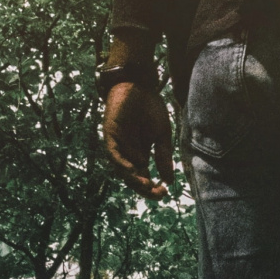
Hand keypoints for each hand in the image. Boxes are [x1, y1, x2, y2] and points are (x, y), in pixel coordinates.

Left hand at [103, 80, 174, 199]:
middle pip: (133, 177)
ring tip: (146, 185)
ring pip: (122, 169)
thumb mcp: (162, 135)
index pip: (144, 177)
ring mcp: (118, 145)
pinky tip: (132, 170)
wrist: (139, 85)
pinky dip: (122, 164)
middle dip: (143, 187)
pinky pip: (113, 154)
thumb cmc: (150, 108)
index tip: (165, 193)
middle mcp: (127, 154)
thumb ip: (163, 156)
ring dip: (133, 179)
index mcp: (140, 154)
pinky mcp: (110, 136)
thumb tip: (169, 180)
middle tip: (156, 193)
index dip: (152, 188)